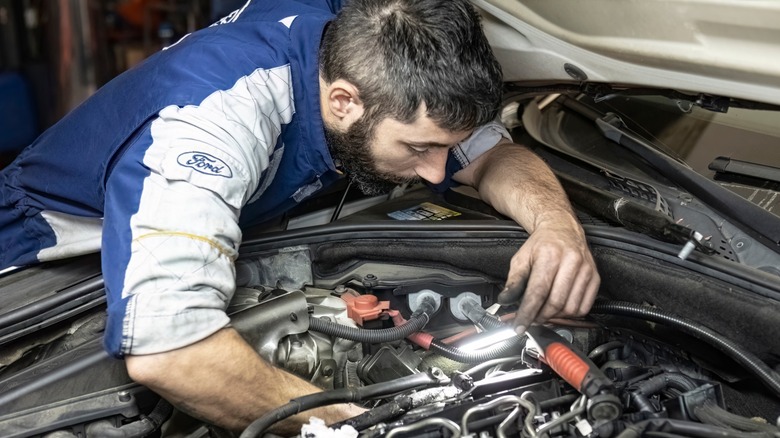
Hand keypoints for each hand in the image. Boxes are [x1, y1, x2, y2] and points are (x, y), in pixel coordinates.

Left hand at [497, 216, 599, 333]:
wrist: (562, 229)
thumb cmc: (542, 244)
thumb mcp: (521, 258)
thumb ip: (514, 281)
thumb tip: (506, 300)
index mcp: (550, 255)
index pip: (538, 292)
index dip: (528, 313)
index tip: (519, 325)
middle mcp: (571, 262)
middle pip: (555, 303)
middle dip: (540, 317)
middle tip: (531, 319)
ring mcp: (586, 270)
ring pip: (571, 308)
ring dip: (555, 317)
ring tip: (544, 313)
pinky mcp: (595, 278)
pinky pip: (584, 307)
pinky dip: (570, 314)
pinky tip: (559, 309)